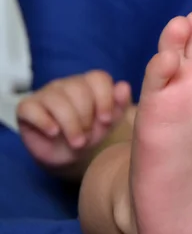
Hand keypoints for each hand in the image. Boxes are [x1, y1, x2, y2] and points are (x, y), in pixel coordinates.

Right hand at [17, 70, 131, 172]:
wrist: (67, 155)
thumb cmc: (90, 134)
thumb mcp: (108, 123)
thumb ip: (119, 105)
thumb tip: (123, 85)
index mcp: (90, 84)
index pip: (98, 77)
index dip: (104, 99)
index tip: (106, 120)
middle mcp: (68, 84)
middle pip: (79, 90)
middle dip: (86, 117)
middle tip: (88, 137)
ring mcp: (46, 93)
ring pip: (57, 100)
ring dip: (70, 125)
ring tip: (77, 142)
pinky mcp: (27, 107)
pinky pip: (32, 108)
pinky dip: (45, 122)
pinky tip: (54, 133)